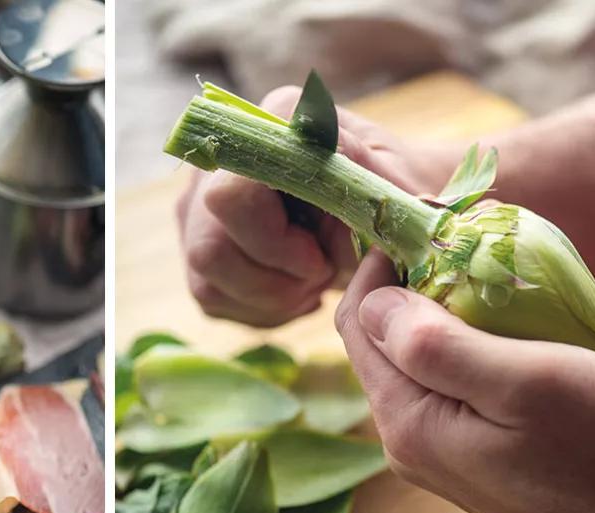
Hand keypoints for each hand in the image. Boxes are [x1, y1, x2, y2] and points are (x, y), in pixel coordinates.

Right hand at [176, 86, 451, 326]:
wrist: (382, 228)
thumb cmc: (390, 207)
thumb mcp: (396, 195)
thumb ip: (362, 174)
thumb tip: (327, 156)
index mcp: (275, 122)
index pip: (234, 193)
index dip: (276, 240)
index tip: (323, 252)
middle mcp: (224, 154)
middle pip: (211, 244)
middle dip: (273, 277)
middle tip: (322, 275)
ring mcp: (202, 201)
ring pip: (207, 273)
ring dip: (270, 295)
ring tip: (314, 283)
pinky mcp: (198, 244)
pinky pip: (211, 295)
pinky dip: (262, 307)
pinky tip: (296, 290)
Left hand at [333, 252, 594, 512]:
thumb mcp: (519, 380)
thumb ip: (433, 341)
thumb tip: (372, 300)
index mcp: (406, 418)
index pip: (357, 323)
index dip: (380, 267)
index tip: (426, 223)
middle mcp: (412, 437)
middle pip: (403, 337)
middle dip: (452, 285)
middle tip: (509, 251)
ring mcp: (446, 448)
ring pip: (453, 355)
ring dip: (505, 318)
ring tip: (576, 303)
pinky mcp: (481, 454)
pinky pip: (486, 384)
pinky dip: (526, 354)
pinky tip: (589, 346)